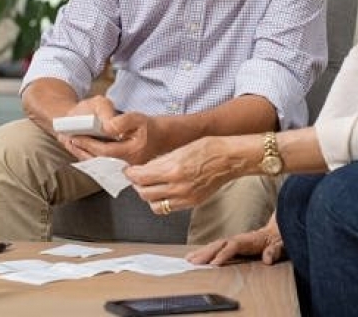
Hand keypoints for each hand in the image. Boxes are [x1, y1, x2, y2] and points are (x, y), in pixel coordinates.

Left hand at [59, 110, 164, 164]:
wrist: (162, 137)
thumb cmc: (149, 126)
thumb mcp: (137, 117)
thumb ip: (121, 121)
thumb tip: (107, 128)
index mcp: (132, 151)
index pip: (103, 150)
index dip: (87, 143)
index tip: (75, 136)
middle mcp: (129, 164)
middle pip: (98, 161)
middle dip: (81, 151)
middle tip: (69, 141)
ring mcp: (126, 170)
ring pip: (99, 165)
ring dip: (84, 155)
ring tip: (73, 144)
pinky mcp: (124, 170)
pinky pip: (104, 166)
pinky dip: (92, 158)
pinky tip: (84, 151)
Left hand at [125, 137, 240, 212]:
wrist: (229, 158)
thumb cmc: (208, 148)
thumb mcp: (179, 149)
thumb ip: (161, 161)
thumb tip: (145, 169)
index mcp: (172, 169)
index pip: (140, 177)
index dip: (131, 174)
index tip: (129, 170)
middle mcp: (177, 186)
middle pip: (144, 193)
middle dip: (136, 185)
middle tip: (135, 177)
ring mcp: (185, 197)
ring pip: (155, 205)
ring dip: (148, 196)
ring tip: (148, 186)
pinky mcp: (192, 203)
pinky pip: (169, 208)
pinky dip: (162, 202)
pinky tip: (163, 192)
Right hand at [186, 218, 283, 265]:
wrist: (276, 232)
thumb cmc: (278, 240)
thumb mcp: (280, 245)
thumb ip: (274, 251)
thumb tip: (268, 259)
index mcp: (249, 240)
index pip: (233, 246)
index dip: (223, 254)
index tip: (214, 264)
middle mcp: (238, 239)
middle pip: (219, 244)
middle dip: (206, 253)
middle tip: (193, 262)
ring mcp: (234, 240)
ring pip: (215, 245)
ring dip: (201, 252)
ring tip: (189, 259)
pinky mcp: (231, 244)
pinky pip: (216, 247)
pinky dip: (205, 251)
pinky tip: (195, 256)